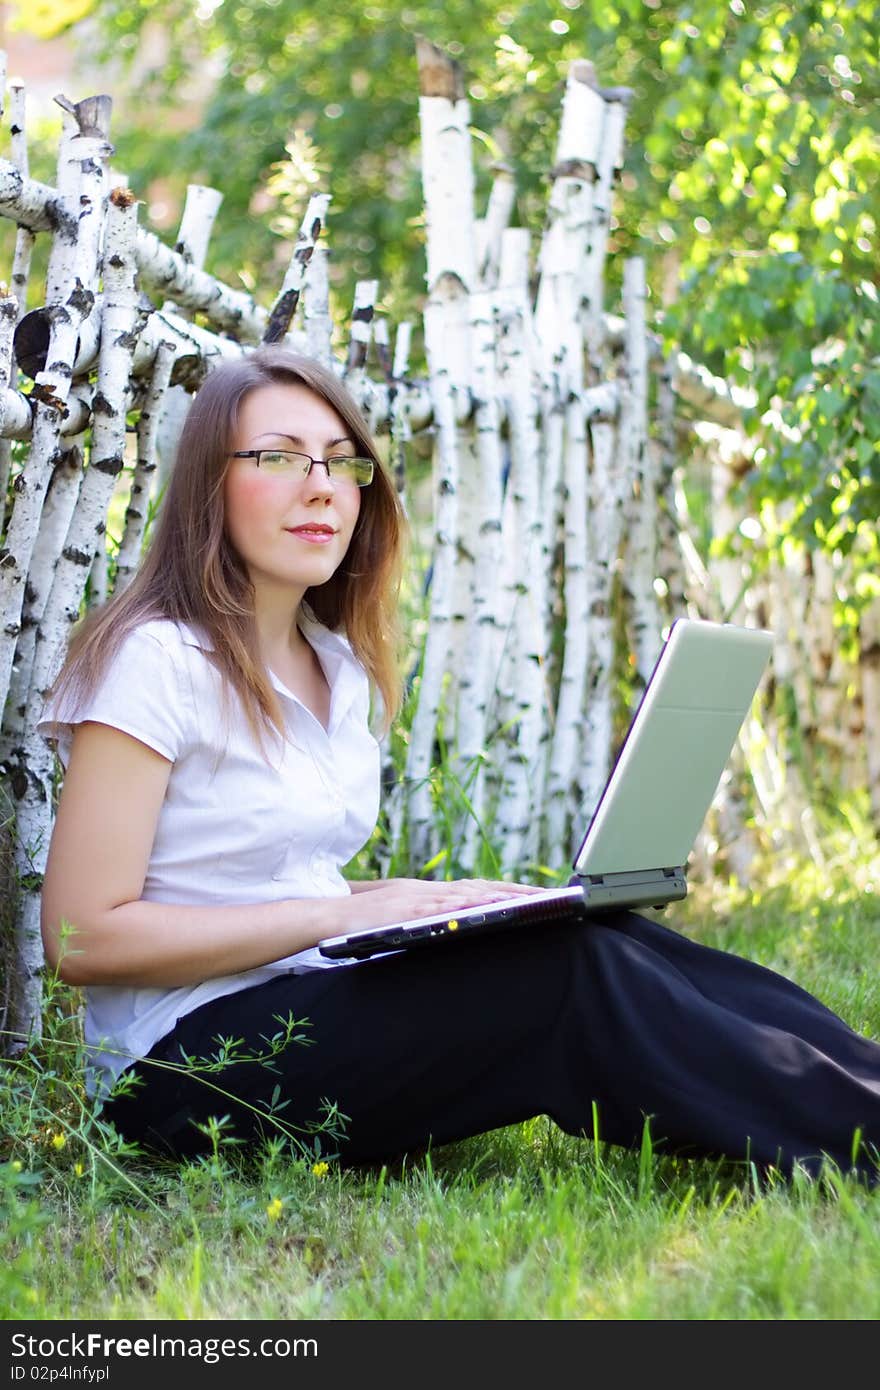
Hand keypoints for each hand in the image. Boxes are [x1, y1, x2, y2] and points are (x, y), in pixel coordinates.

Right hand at [343, 876, 546, 931]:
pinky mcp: (407, 908)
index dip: (506, 891)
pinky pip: (442, 907)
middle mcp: (427, 890)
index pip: (475, 888)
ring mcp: (418, 898)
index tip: (535, 895)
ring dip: (498, 897)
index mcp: (428, 893)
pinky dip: (465, 907)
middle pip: (479, 887)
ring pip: (466, 894)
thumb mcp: (400, 920)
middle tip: (547, 895)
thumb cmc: (362, 924)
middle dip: (515, 891)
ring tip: (527, 901)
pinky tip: (485, 910)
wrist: (328, 917)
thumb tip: (452, 930)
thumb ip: (426, 922)